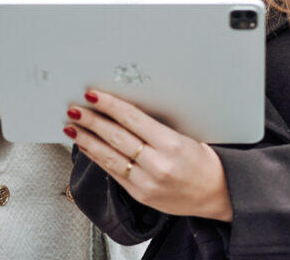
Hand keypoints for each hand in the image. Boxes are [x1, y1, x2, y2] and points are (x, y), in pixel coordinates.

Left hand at [66, 90, 233, 221]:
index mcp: (172, 145)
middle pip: (117, 137)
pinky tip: (86, 146)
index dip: (110, 105)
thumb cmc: (203, 161)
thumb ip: (155, 127)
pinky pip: (113, 172)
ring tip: (72, 126)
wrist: (216, 193)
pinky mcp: (140, 194)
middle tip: (75, 109)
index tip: (94, 95)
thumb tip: (123, 110)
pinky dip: (97, 157)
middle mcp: (158, 165)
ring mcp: (147, 182)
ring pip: (109, 157)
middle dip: (92, 121)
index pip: (133, 119)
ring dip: (87, 139)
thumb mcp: (185, 136)